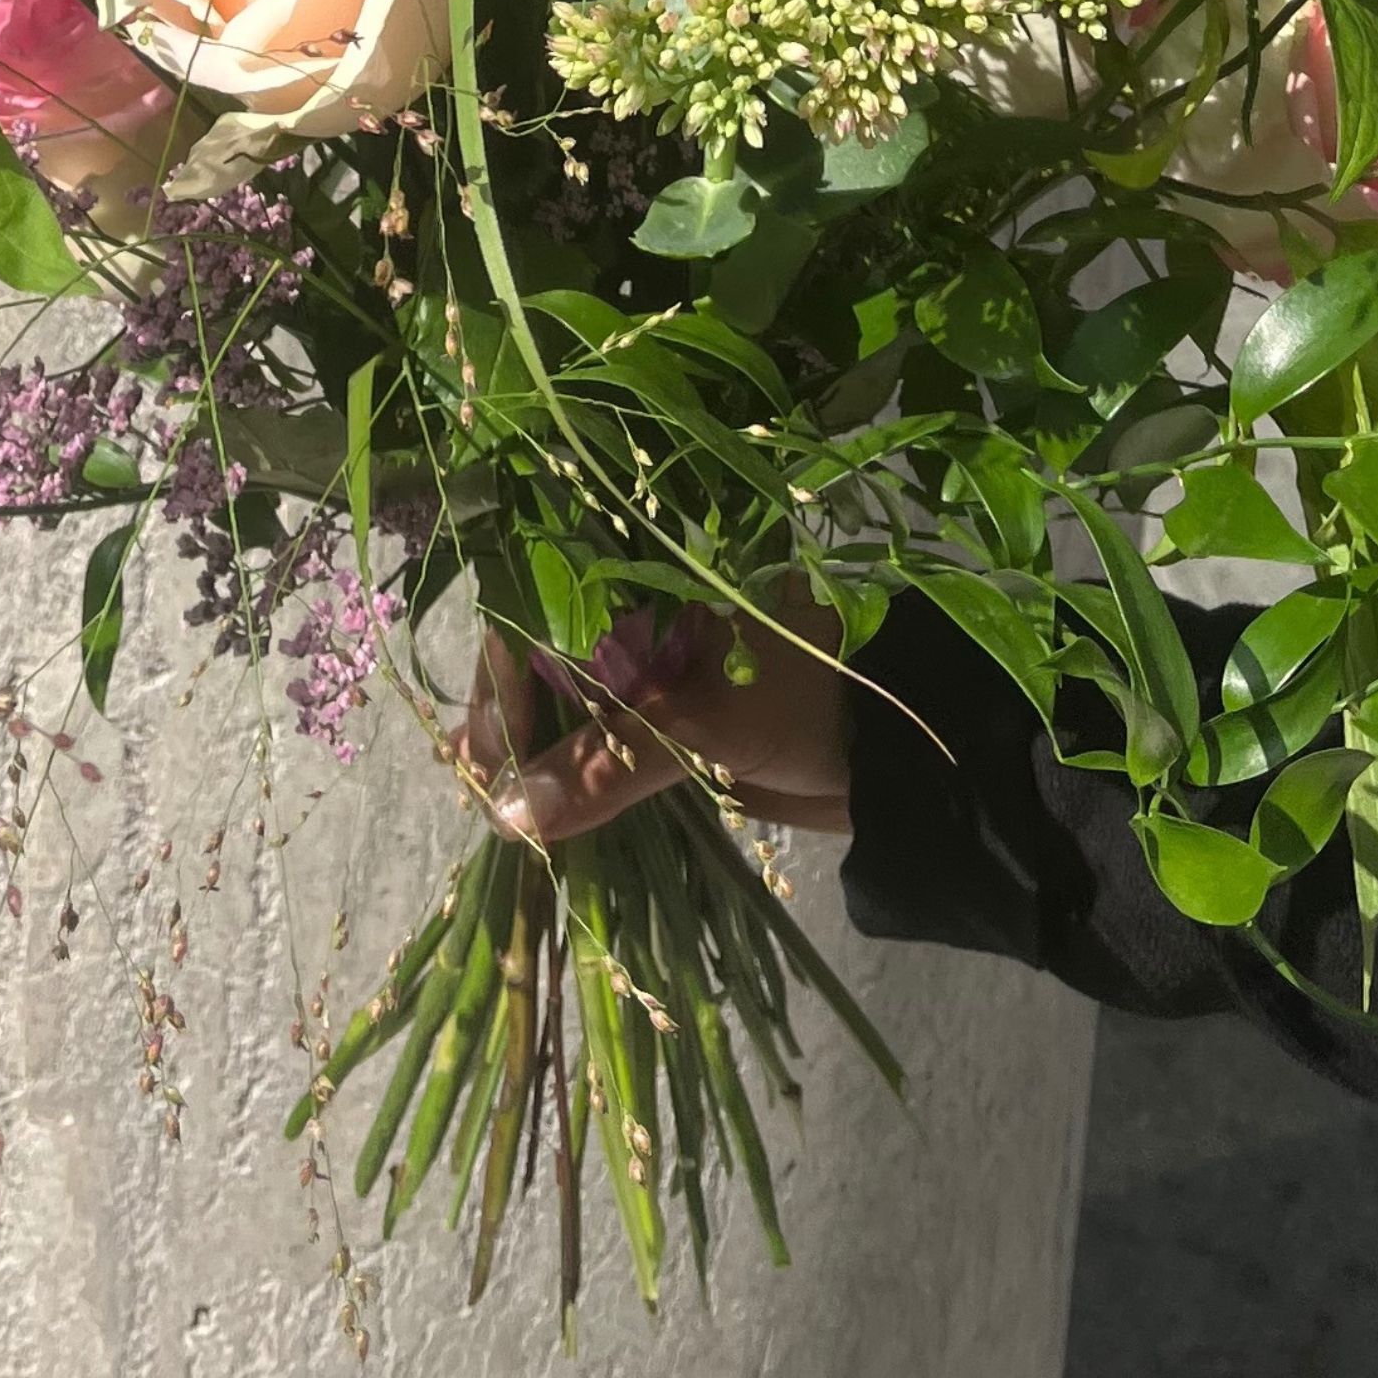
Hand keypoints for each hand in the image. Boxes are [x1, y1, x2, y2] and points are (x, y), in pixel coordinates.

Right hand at [456, 588, 855, 843]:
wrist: (896, 743)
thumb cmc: (809, 697)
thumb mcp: (702, 725)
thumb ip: (605, 763)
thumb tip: (510, 812)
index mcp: (650, 565)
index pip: (543, 599)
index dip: (504, 674)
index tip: (486, 752)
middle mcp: (642, 593)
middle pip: (544, 639)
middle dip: (509, 710)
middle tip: (481, 782)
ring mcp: (656, 647)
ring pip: (568, 681)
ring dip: (532, 736)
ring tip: (496, 792)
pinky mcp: (671, 696)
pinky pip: (599, 717)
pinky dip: (569, 753)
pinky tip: (541, 791)